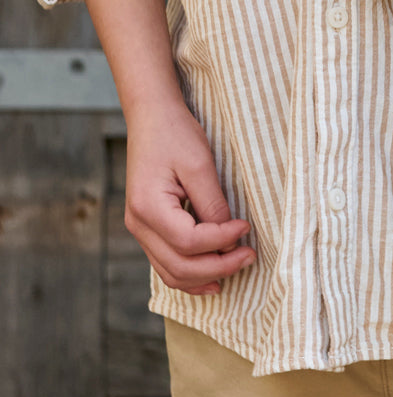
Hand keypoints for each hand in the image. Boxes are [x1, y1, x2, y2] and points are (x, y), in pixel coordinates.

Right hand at [124, 101, 254, 295]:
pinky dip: (190, 273)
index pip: (189, 242)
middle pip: (179, 266)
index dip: (222, 240)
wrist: (152, 119)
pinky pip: (166, 262)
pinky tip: (213, 276)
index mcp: (148, 208)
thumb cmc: (175, 135)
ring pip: (170, 272)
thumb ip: (212, 203)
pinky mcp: (148, 228)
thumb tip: (228, 236)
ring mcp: (140, 229)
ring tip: (237, 268)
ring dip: (205, 276)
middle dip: (219, 267)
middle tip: (251, 256)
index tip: (246, 227)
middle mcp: (138, 225)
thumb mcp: (199, 164)